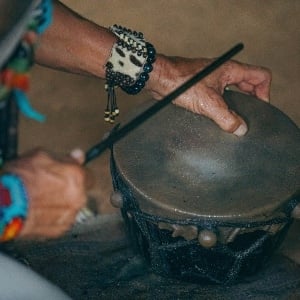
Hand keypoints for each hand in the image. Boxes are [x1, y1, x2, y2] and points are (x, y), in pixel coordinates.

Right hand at [3, 148, 91, 238]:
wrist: (4, 207)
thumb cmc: (20, 180)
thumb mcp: (41, 156)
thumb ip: (64, 158)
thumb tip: (78, 155)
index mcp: (77, 177)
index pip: (89, 175)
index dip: (79, 175)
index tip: (70, 175)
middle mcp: (79, 197)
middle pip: (80, 192)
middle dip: (69, 189)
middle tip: (50, 187)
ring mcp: (70, 215)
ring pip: (71, 207)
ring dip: (61, 203)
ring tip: (41, 200)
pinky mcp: (60, 230)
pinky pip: (61, 220)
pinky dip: (54, 217)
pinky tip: (39, 211)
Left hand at [147, 55, 271, 135]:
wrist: (160, 78)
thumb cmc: (182, 83)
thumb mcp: (208, 103)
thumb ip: (226, 118)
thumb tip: (240, 129)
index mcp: (231, 70)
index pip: (261, 76)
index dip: (265, 92)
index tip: (259, 108)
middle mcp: (224, 72)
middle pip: (249, 84)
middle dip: (251, 100)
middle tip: (248, 116)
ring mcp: (213, 79)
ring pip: (233, 91)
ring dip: (235, 104)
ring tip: (233, 119)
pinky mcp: (203, 86)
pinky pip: (220, 95)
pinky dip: (223, 105)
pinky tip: (217, 117)